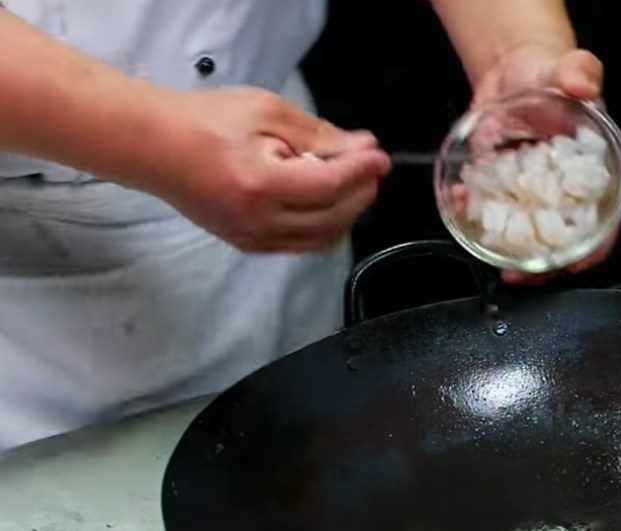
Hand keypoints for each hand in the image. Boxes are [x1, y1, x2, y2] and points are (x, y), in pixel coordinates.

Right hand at [141, 87, 390, 252]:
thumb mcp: (265, 111)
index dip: (361, 172)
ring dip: (346, 214)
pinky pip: (300, 245)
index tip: (380, 157)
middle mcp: (258, 222)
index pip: (329, 186)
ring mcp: (252, 239)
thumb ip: (317, 134)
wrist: (155, 148)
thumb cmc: (205, 121)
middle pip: (331, 218)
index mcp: (260, 185)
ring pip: (320, 239)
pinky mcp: (248, 245)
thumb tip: (360, 148)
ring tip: (353, 185)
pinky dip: (323, 227)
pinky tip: (328, 205)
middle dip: (360, 194)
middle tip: (371, 170)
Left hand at [472, 45, 614, 283]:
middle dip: (540, 264)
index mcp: (590, 175)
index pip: (603, 222)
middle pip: (560, 243)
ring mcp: (529, 194)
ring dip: (502, 246)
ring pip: (522, 233)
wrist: (515, 70)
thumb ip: (580, 73)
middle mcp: (561, 192)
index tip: (574, 266)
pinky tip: (459, 200)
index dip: (592, 249)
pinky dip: (472, 210)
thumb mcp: (569, 69)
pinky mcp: (501, 189)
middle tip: (517, 274)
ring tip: (481, 240)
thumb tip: (581, 83)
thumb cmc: (551, 75)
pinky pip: (489, 208)